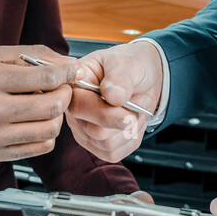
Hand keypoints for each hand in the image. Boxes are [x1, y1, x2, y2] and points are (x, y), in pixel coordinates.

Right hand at [0, 44, 78, 163]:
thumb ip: (34, 55)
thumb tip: (69, 63)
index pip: (45, 77)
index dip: (68, 74)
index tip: (75, 72)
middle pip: (51, 105)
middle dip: (65, 95)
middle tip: (62, 90)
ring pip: (49, 129)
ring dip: (58, 117)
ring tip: (49, 108)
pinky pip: (40, 147)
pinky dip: (47, 134)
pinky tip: (37, 123)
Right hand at [64, 41, 162, 162]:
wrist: (143, 77)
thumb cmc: (130, 65)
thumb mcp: (128, 63)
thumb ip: (120, 78)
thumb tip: (112, 95)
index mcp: (74, 86)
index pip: (79, 107)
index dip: (105, 110)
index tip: (123, 100)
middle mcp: (73, 112)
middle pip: (97, 131)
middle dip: (124, 118)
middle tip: (133, 101)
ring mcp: (83, 132)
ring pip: (108, 145)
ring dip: (130, 129)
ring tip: (132, 110)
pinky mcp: (96, 147)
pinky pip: (115, 153)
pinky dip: (130, 139)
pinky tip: (130, 122)